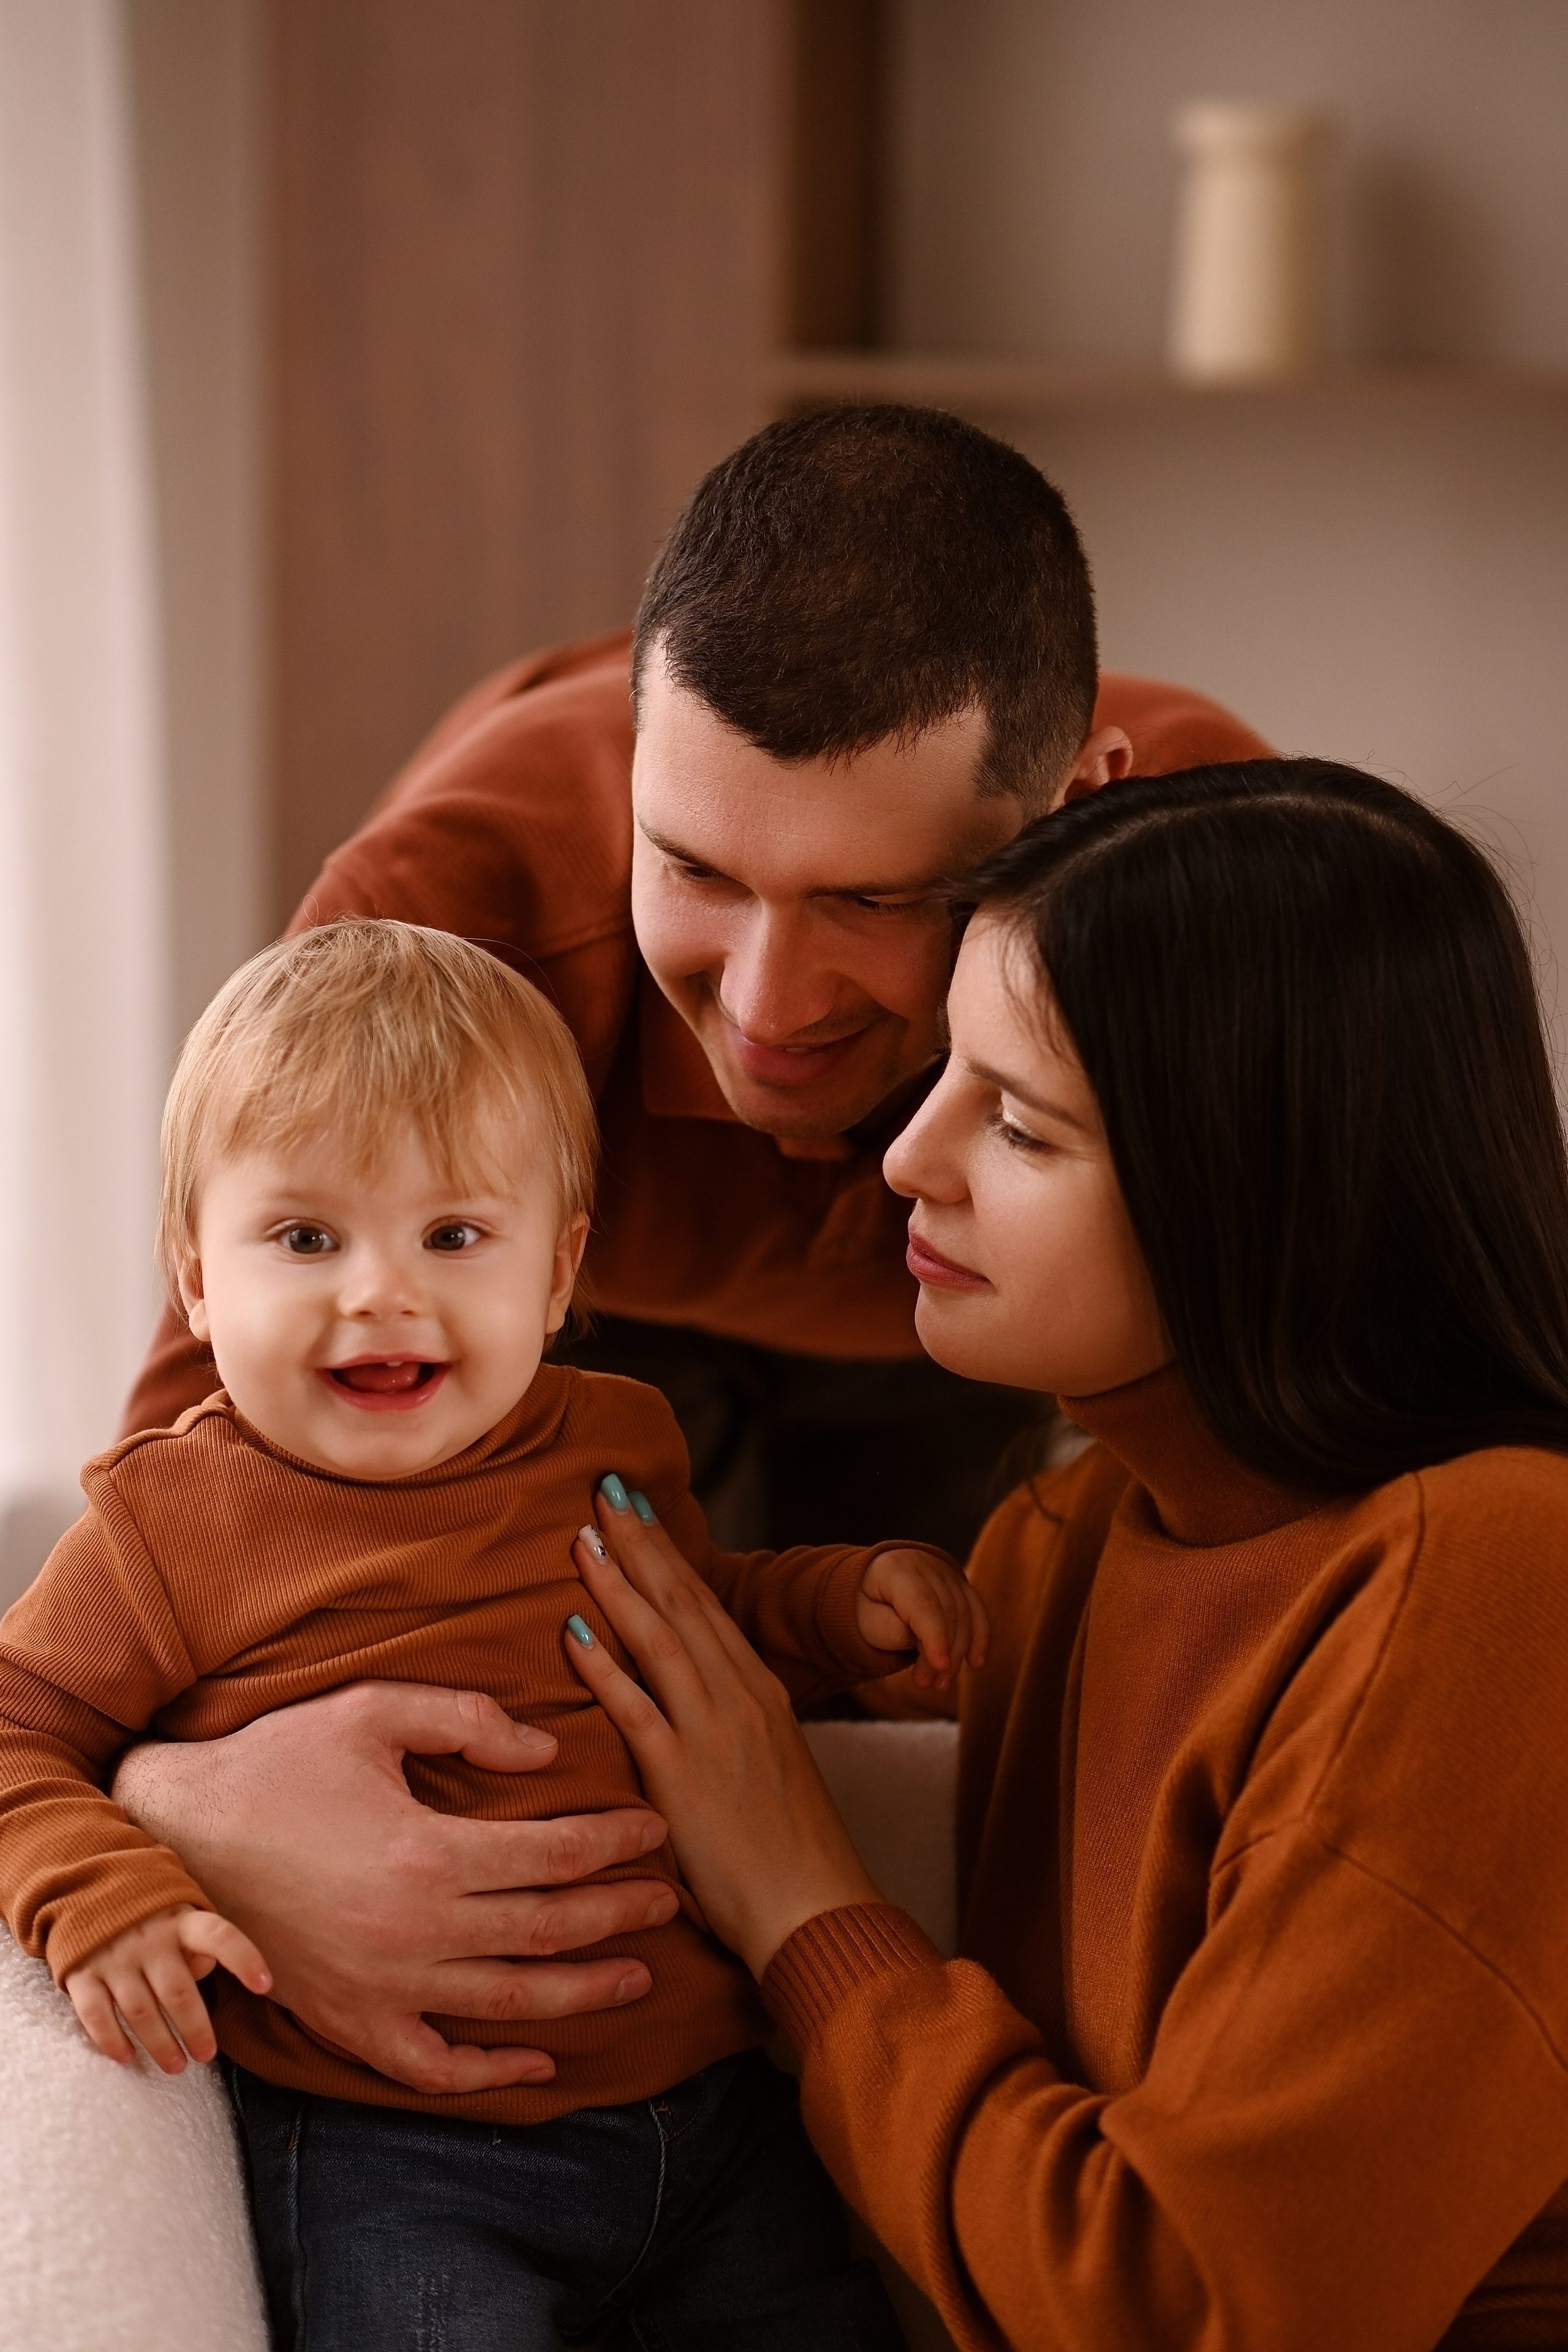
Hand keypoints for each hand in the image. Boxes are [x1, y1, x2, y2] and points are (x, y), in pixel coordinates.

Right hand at [65, 1904, 270, 2073]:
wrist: (89, 1890)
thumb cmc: (152, 1915)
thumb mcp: (182, 1915)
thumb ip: (197, 1944)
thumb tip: (203, 1973)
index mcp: (182, 1921)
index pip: (220, 1936)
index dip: (244, 1958)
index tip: (265, 1984)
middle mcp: (149, 1939)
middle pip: (178, 1993)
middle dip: (195, 2029)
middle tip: (207, 2055)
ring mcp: (114, 1957)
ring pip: (140, 2011)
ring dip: (159, 2043)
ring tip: (176, 2066)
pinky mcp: (82, 1973)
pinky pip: (96, 2014)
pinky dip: (111, 2040)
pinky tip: (127, 2057)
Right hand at [111, 1682, 678, 2095]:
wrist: (177, 1837)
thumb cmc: (277, 1763)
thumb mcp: (369, 1712)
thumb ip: (465, 1719)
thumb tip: (547, 1750)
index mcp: (426, 1852)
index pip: (553, 1855)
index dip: (615, 1842)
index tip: (656, 1828)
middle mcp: (414, 1931)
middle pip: (547, 1931)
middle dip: (619, 1914)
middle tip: (670, 1898)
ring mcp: (382, 1987)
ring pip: (508, 2003)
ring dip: (583, 1992)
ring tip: (638, 1976)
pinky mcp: (348, 2023)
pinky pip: (433, 2068)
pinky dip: (491, 2073)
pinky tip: (537, 2060)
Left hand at [568, 1502, 881, 1979]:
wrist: (816, 1909)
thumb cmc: (790, 1849)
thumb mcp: (768, 1767)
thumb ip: (728, 1727)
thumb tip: (687, 1703)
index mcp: (761, 1692)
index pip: (705, 1605)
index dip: (667, 1554)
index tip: (637, 1510)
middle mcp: (740, 1698)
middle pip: (683, 1603)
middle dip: (642, 1543)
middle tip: (606, 1491)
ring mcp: (714, 1733)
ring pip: (659, 1640)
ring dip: (618, 1584)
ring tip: (583, 1538)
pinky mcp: (686, 1778)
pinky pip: (638, 1709)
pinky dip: (605, 1667)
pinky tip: (574, 1632)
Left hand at [855, 1546, 988, 1692]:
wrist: (872, 1584)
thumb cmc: (867, 1606)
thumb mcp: (864, 1620)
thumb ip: (889, 1630)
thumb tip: (919, 1641)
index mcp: (895, 1569)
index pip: (923, 1603)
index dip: (935, 1635)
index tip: (941, 1665)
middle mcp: (925, 1565)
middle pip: (946, 1610)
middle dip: (942, 1653)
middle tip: (926, 1684)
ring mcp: (946, 1573)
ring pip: (964, 1613)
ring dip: (958, 1652)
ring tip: (941, 1683)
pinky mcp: (959, 1584)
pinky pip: (976, 1609)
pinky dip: (980, 1636)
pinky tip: (976, 1663)